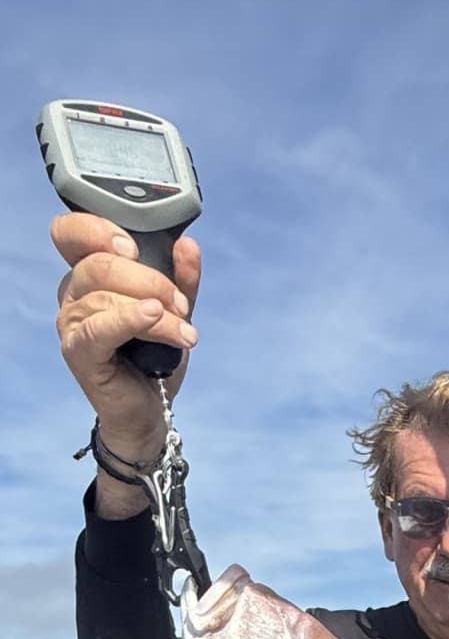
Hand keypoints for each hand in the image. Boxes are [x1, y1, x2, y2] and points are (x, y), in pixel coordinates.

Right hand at [52, 212, 200, 461]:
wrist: (153, 409)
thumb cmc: (155, 356)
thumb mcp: (174, 310)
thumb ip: (180, 278)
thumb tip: (187, 245)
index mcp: (88, 273)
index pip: (72, 233)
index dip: (98, 229)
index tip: (135, 247)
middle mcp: (73, 294)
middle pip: (100, 264)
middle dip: (150, 280)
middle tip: (181, 304)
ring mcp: (71, 323)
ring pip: (106, 295)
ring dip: (156, 310)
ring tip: (185, 331)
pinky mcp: (78, 351)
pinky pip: (100, 326)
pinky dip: (130, 318)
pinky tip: (155, 317)